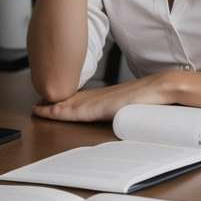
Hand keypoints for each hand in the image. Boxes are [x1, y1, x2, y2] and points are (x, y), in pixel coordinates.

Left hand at [32, 71, 179, 122]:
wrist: (162, 88)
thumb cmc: (155, 98)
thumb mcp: (139, 104)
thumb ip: (130, 107)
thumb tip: (133, 113)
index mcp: (111, 96)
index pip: (84, 99)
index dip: (68, 100)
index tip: (56, 102)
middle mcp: (102, 97)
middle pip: (74, 100)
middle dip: (56, 102)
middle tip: (38, 105)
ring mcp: (100, 101)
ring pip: (70, 104)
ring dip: (53, 107)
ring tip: (38, 109)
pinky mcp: (99, 107)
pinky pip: (74, 110)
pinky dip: (60, 111)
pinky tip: (48, 112)